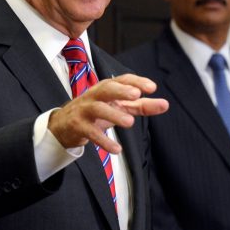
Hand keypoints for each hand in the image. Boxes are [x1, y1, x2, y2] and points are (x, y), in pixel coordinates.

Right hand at [47, 73, 167, 151]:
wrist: (64, 125)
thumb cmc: (95, 113)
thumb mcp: (119, 107)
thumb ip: (141, 106)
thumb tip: (165, 104)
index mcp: (106, 89)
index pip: (121, 80)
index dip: (135, 81)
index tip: (151, 87)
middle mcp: (94, 96)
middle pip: (106, 88)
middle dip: (120, 90)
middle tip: (136, 95)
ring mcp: (84, 110)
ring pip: (97, 108)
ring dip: (113, 114)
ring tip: (130, 122)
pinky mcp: (77, 125)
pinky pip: (90, 132)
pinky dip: (103, 141)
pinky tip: (116, 149)